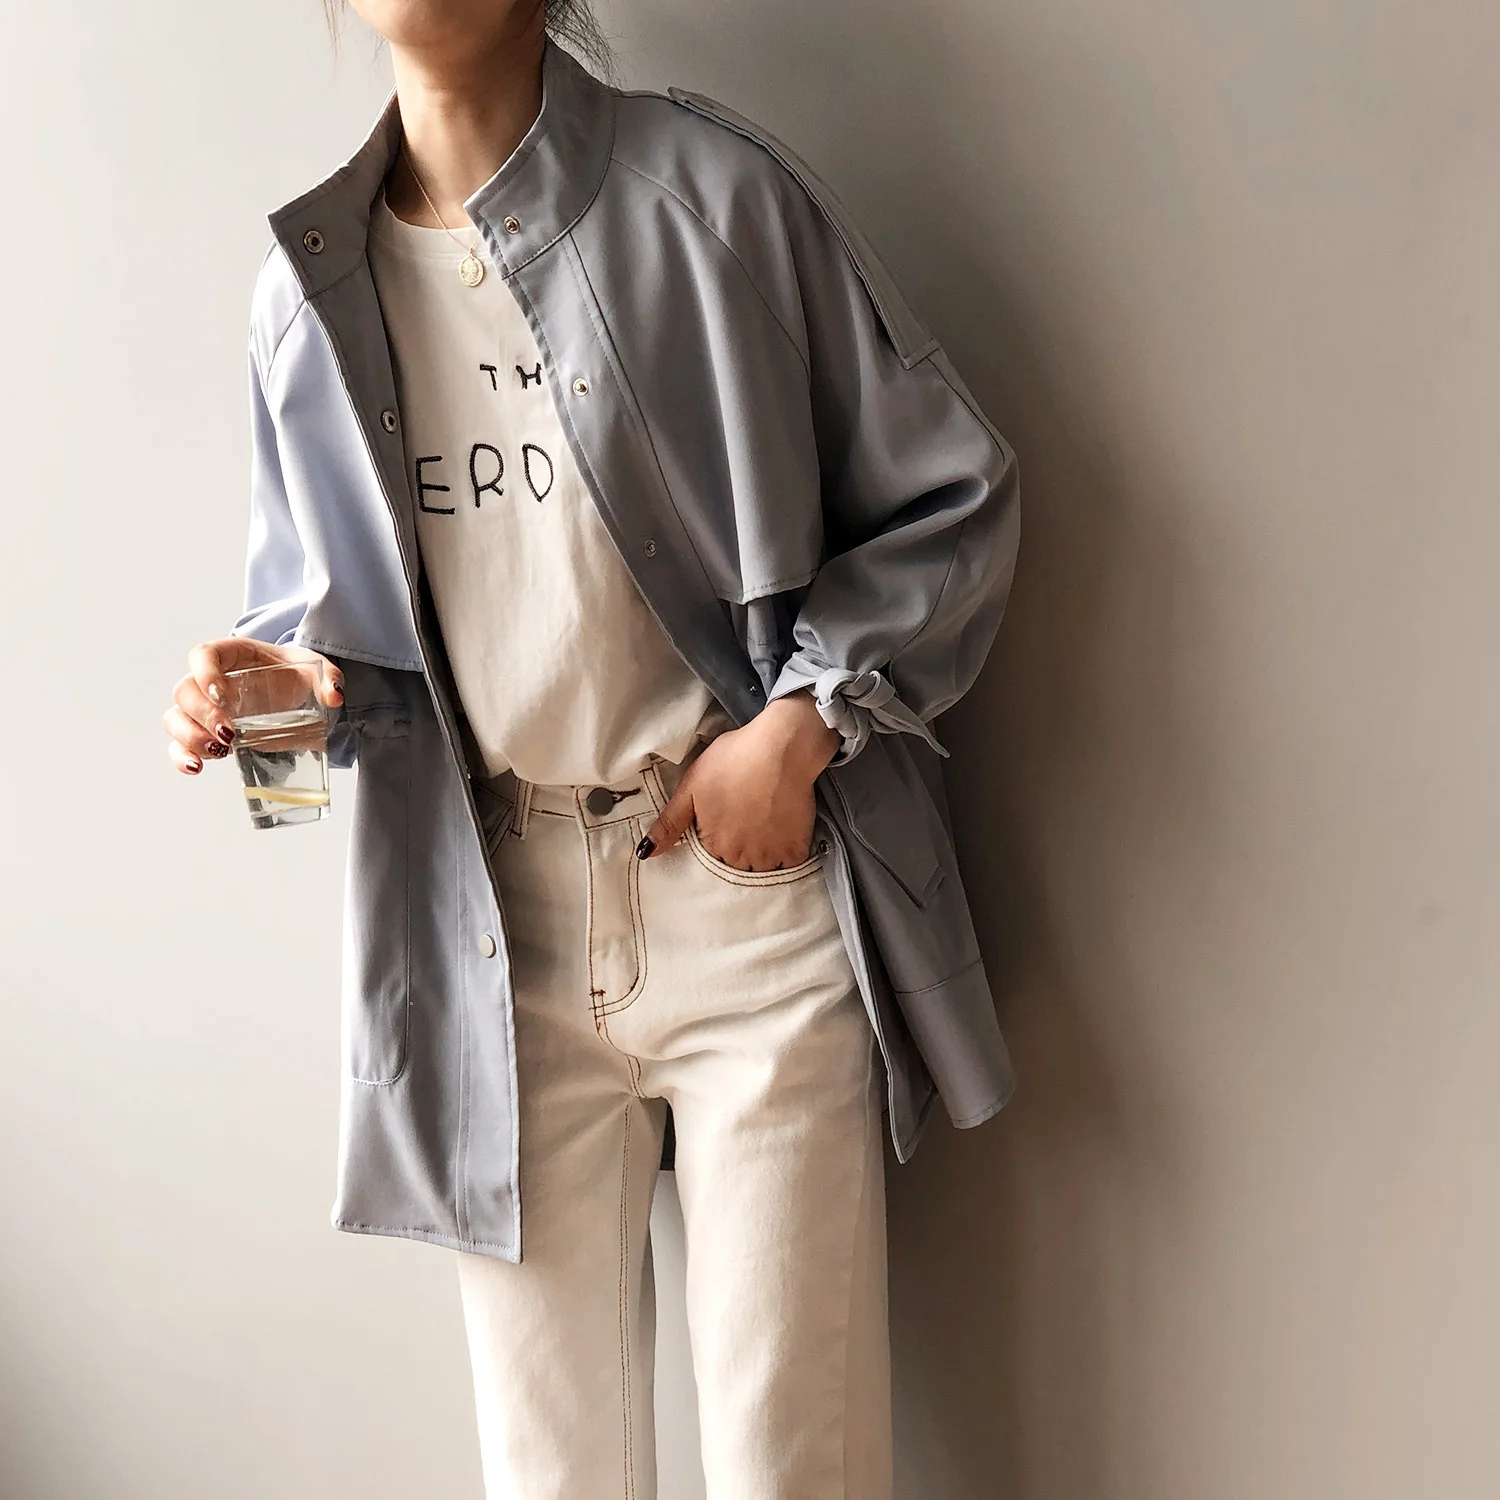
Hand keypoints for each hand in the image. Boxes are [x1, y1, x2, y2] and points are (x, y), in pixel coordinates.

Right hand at [163, 638, 343, 776]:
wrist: (295, 694)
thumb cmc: (296, 675)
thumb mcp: (316, 670)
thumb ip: (327, 678)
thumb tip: (333, 696)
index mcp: (231, 656)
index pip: (203, 655)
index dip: (204, 672)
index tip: (220, 693)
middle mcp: (209, 680)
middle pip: (186, 691)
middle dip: (203, 714)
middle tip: (230, 733)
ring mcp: (203, 709)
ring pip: (175, 718)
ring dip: (189, 737)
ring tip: (219, 751)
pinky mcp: (204, 734)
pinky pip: (178, 744)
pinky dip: (181, 756)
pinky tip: (197, 767)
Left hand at [639, 689, 840, 870]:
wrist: (781, 747)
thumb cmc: (733, 760)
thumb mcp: (691, 787)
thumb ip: (669, 824)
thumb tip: (645, 853)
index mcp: (713, 845)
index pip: (710, 859)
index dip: (715, 839)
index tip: (723, 819)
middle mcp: (741, 858)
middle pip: (735, 866)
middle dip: (736, 849)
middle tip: (744, 817)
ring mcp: (771, 855)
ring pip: (761, 868)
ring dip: (760, 854)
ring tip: (761, 823)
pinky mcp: (796, 848)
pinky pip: (788, 865)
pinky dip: (785, 854)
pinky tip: (781, 830)